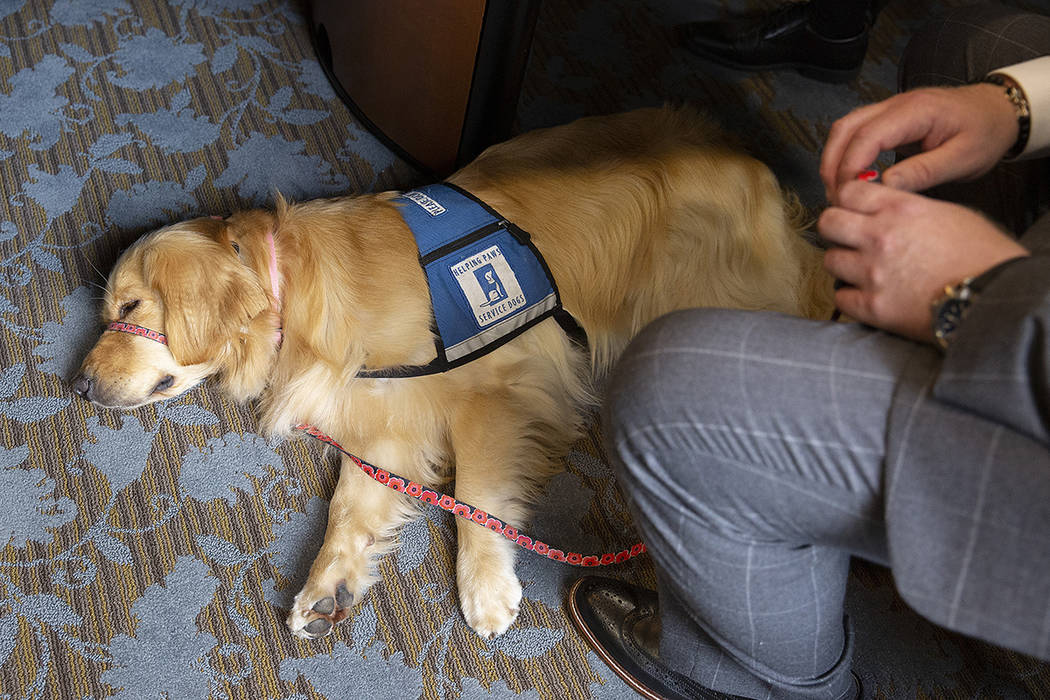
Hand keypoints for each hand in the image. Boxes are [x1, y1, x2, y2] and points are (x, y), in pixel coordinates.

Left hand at [818, 181, 1028, 342]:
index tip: (851, 209)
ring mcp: (872, 273)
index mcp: (900, 209)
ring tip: (862, 270)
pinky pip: (840, 297)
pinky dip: (850, 297)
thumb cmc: (982, 256)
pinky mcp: (872, 307)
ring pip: (830, 260)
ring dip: (843, 264)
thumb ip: (908, 208)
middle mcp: (880, 237)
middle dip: (836, 228)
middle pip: (828, 222)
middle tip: (847, 238)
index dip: (847, 200)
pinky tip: (866, 295)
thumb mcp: (949, 213)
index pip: (848, 191)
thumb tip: (885, 209)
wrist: (993, 298)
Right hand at [820, 83, 1018, 202]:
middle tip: (836, 197)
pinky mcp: (887, 117)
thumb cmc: (985, 133)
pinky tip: (850, 178)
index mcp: (916, 111)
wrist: (998, 111)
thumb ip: (923, 172)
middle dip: (832, 164)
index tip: (847, 195)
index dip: (850, 166)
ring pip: (844, 128)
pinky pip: (854, 131)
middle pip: (846, 128)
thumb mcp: (963, 158)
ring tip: (838, 190)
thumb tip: (884, 187)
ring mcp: (889, 108)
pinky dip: (844, 154)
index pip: (867, 135)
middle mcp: (896, 103)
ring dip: (834, 159)